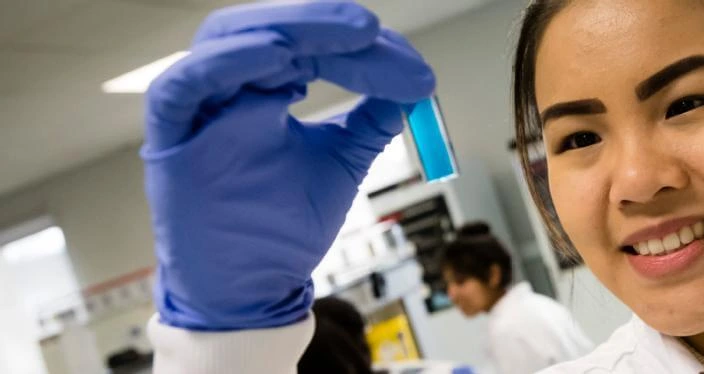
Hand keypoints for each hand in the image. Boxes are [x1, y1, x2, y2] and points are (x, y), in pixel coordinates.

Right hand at [142, 1, 433, 330]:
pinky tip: (278, 60)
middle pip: (266, 28)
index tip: (411, 68)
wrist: (250, 289)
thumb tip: (414, 88)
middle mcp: (227, 92)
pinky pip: (182, 88)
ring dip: (286, 32)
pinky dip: (225, 65)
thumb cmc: (280, 227)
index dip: (358, 48)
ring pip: (224, 42)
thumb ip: (370, 123)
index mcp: (263, 91)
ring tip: (344, 36)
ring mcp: (196, 115)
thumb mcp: (339, 164)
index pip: (308, 45)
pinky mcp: (169, 144)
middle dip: (321, 23)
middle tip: (372, 31)